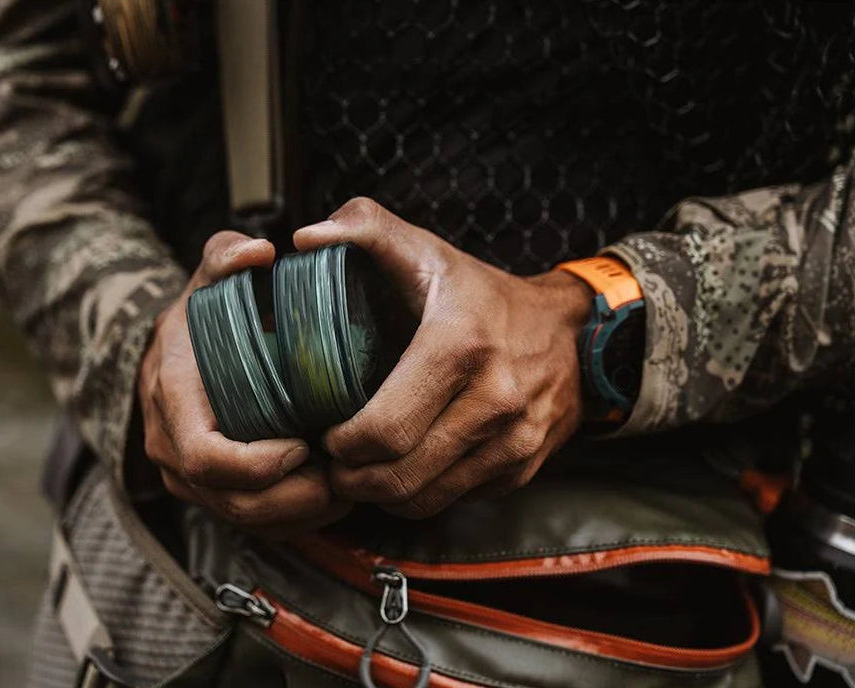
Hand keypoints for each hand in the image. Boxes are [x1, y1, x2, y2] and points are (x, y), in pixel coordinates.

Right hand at [138, 231, 350, 537]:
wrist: (177, 348)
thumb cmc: (204, 311)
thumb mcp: (211, 275)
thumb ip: (228, 255)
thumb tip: (259, 252)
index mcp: (170, 397)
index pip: (205, 456)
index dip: (258, 465)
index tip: (306, 445)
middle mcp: (170, 446)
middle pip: (230, 500)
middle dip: (291, 500)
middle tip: (343, 481)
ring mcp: (186, 476)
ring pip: (244, 519)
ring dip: (300, 514)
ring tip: (348, 491)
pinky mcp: (209, 492)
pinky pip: (251, 522)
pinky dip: (294, 519)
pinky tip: (333, 500)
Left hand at [294, 198, 592, 518]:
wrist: (571, 329)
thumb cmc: (480, 292)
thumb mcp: (426, 249)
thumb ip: (364, 227)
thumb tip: (306, 238)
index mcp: (459, 345)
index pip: (384, 429)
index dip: (340, 444)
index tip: (324, 432)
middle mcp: (495, 399)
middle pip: (399, 475)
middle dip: (351, 478)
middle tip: (332, 462)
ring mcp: (515, 440)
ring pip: (425, 498)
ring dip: (380, 494)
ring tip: (359, 470)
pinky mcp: (523, 467)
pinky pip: (456, 500)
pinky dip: (420, 494)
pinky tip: (403, 468)